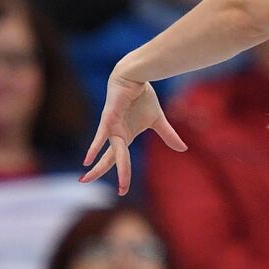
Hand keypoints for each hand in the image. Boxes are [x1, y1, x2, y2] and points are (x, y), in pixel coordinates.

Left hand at [81, 74, 187, 194]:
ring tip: (85, 178)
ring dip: (99, 168)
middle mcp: (116, 136)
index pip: (121, 160)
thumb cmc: (142, 97)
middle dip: (99, 174)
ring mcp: (112, 128)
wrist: (137, 78)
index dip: (122, 174)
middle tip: (90, 185)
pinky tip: (87, 160)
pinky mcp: (109, 119)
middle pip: (108, 160)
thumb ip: (168, 135)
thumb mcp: (158, 120)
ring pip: (108, 153)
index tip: (122, 191)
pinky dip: (95, 147)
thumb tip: (183, 149)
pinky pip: (101, 136)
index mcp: (125, 137)